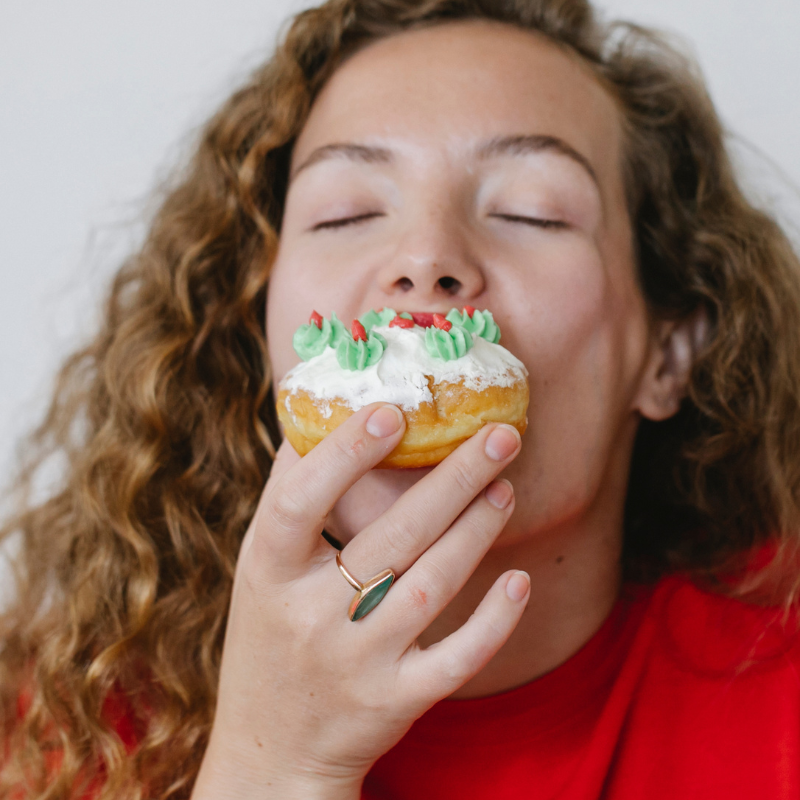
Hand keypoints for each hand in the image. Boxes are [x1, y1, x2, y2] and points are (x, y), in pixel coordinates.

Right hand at [192, 403, 526, 798]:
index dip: (344, 455)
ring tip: (506, 486)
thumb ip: (287, 497)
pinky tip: (520, 580)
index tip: (394, 413)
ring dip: (478, 531)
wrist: (270, 752)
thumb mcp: (258, 569)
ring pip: (433, 586)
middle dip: (453, 480)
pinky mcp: (395, 702)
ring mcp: (356, 663)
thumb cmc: (268, 636)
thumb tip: (317, 418)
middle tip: (501, 434)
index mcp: (269, 573)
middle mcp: (311, 617)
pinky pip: (456, 660)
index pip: (299, 503)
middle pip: (393, 538)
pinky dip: (494, 622)